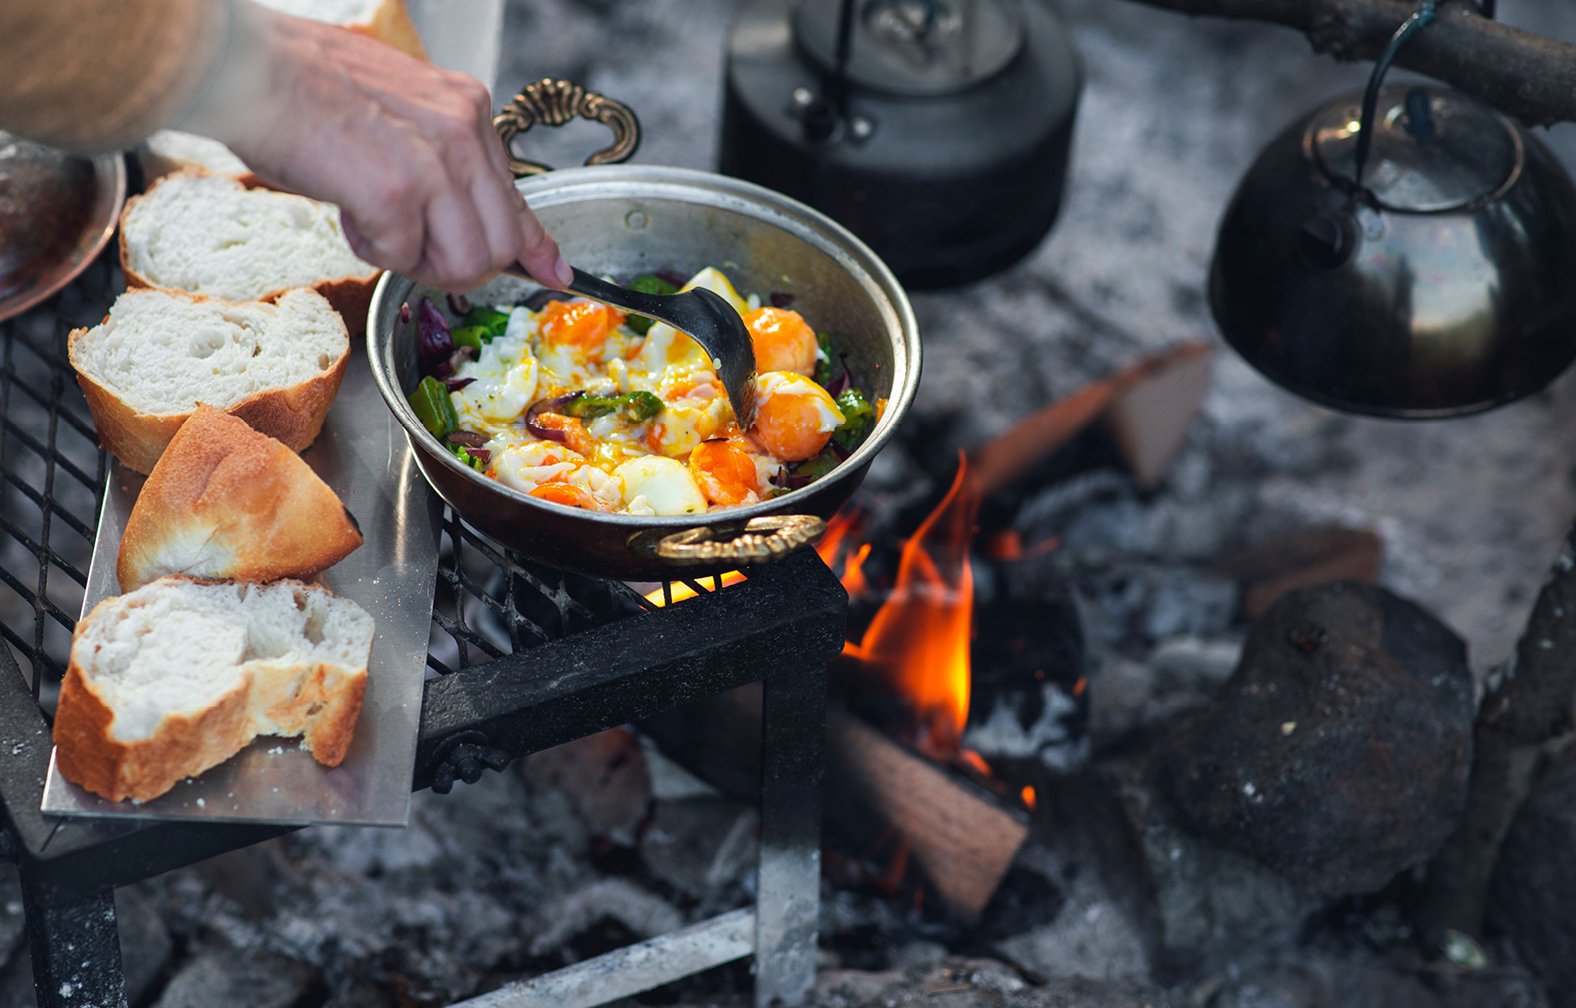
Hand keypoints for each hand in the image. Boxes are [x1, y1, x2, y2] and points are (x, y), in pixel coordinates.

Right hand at [216, 5, 570, 291]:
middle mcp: (462, 132)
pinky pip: (403, 258)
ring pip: (465, 261)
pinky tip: (347, 212)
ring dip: (418, 264)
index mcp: (467, 110)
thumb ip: (445, 162)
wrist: (248, 67)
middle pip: (500, 244)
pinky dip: (372, 250)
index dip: (535, 247)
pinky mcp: (395, 192)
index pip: (518, 197)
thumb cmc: (307, 89)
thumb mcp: (403, 115)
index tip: (552, 273)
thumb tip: (475, 220)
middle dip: (459, 266)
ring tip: (377, 227)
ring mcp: (433, 163)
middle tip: (413, 250)